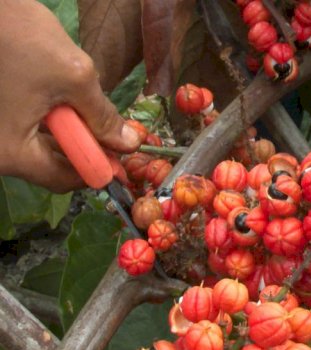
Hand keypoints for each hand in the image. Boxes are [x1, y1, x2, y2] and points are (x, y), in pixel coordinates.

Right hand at [0, 0, 140, 192]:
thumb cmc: (20, 37)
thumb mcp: (74, 78)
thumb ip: (103, 116)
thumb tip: (128, 143)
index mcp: (10, 152)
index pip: (63, 179)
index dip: (99, 169)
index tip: (124, 158)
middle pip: (52, 165)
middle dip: (86, 149)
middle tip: (115, 134)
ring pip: (41, 147)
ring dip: (72, 134)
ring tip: (90, 111)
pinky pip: (29, 130)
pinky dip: (53, 123)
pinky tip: (69, 104)